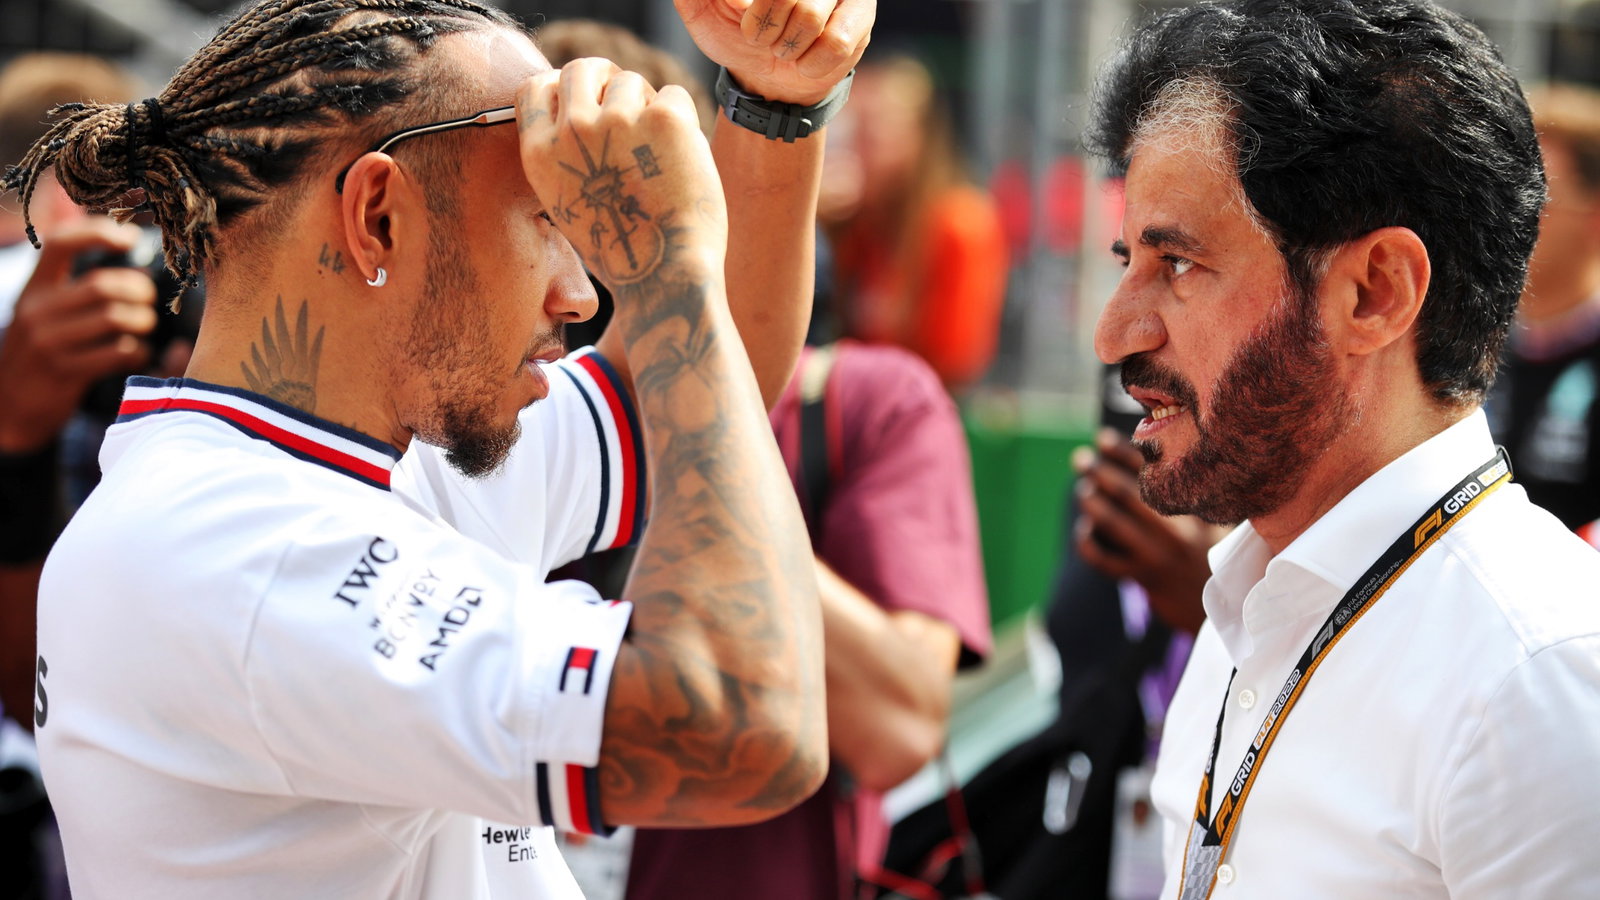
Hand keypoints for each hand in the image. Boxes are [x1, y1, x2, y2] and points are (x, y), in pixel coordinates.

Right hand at [0, 219, 156, 453]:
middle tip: (146, 299)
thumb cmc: (39, 348)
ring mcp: (49, 344)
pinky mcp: (66, 374)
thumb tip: (73, 200)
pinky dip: (138, 351)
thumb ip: (61, 263)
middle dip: (138, 290)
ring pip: (115, 318)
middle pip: (103, 286)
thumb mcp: (39, 304)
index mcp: (33, 288)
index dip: (99, 233)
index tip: (130, 239)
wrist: (9, 410)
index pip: (61, 243)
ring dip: (142, 321)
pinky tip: (135, 353)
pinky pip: (119, 352)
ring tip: (143, 325)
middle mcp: (37, 311)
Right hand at [516, 59, 726, 289]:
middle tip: (631, 104)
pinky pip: (674, 96)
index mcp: (540, 153)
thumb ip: (565, 154)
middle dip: (607, 79)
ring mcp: (618, 120)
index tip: (586, 99)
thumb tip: (583, 109)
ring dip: (648, 107)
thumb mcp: (568, 202)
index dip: (562, 86)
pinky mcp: (664, 119)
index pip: (536, 87)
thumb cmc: (623, 247)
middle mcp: (573, 130)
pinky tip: (681, 161)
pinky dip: (683, 122)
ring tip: (658, 156)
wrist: (665, 275)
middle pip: (582, 68)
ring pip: (632, 81)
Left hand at [675, 0, 873, 105]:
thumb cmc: (737, 38)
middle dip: (765, 27)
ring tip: (784, 49)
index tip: (741, 15)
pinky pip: (836, 43)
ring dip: (788, 47)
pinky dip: (812, 63)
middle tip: (762, 38)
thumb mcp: (703, 12)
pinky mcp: (862, 14)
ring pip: (810, 18)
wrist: (769, 80)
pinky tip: (806, 61)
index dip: (759, 13)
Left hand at [1071, 428, 1230, 633]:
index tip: (1102, 438)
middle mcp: (1177, 530)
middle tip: (1081, 460)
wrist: (1227, 610)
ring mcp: (1159, 556)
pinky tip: (1085, 532)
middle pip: (1129, 493)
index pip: (1154, 472)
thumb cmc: (1219, 558)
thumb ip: (1202, 495)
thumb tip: (1159, 455)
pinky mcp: (1145, 579)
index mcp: (1196, 509)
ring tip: (1083, 491)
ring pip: (1114, 523)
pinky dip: (1089, 544)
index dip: (1124, 452)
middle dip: (1100, 471)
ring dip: (1092, 503)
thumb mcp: (1222, 524)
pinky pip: (1106, 560)